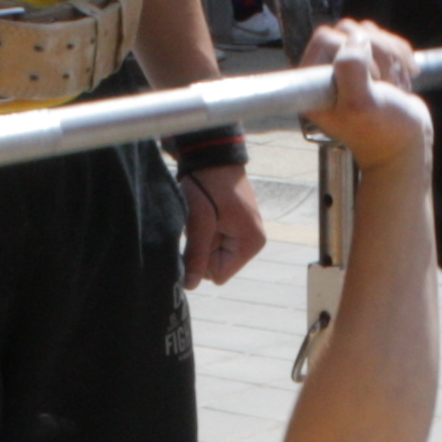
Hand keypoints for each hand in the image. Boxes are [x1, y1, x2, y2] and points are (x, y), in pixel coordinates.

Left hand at [179, 166, 269, 287]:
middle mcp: (252, 242)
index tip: (201, 235)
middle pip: (216, 266)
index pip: (219, 275)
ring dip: (202, 239)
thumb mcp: (200, 221)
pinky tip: (204, 214)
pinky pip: (213, 242)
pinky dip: (204, 232)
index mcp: (251, 243)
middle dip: (202, 248)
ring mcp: (244, 234)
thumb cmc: (207, 185)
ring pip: (212, 254)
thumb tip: (189, 286)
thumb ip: (196, 255)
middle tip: (201, 222)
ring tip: (203, 215)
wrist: (212, 155)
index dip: (202, 261)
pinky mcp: (234, 227)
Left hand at [300, 19, 430, 175]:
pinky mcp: (368, 62)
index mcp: (312, 83)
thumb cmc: (381, 132)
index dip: (353, 52)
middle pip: (349, 30)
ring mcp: (347, 65)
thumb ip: (351, 69)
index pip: (326, 37)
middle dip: (377, 52)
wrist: (406, 145)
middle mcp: (325, 71)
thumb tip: (356, 37)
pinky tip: (404, 76)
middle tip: (387, 82)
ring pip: (367, 31)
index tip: (371, 79)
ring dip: (391, 54)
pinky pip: (382, 37)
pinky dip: (400, 53)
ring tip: (396, 83)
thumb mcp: (360, 104)